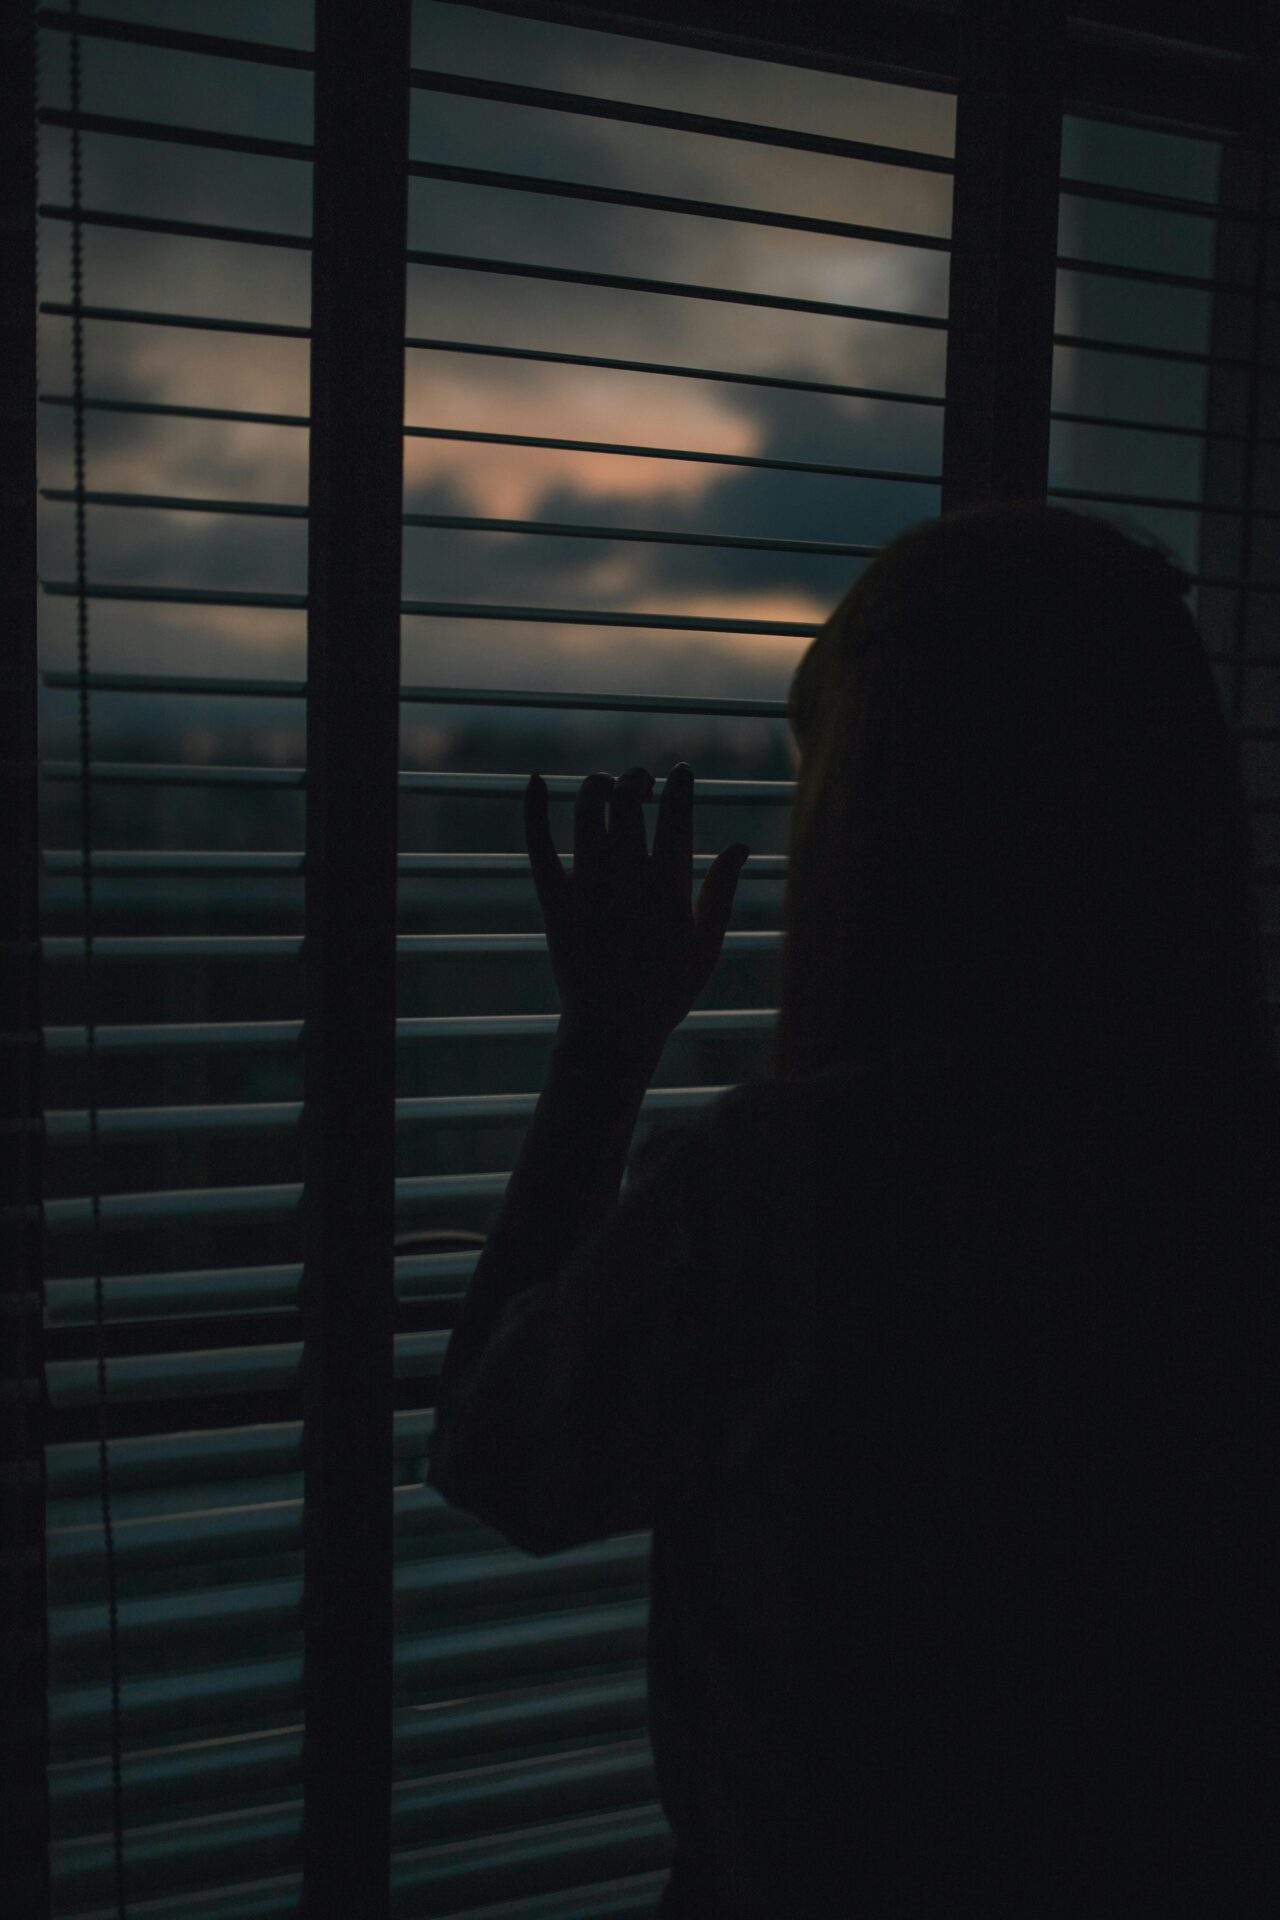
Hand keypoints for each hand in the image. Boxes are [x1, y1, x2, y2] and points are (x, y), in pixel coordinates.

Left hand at [524, 764, 749, 1073]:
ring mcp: (588, 888)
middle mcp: (627, 880)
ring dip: (598, 786)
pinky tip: (535, 780)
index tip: (681, 773)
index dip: (681, 787)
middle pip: (628, 803)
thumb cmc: (666, 992)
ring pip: (587, 812)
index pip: (676, 817)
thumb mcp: (706, 946)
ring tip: (606, 786)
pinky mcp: (555, 901)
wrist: (612, 1031)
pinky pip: (539, 846)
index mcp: (669, 888)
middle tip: (641, 783)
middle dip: (637, 780)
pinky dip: (534, 809)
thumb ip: (722, 893)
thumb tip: (740, 845)